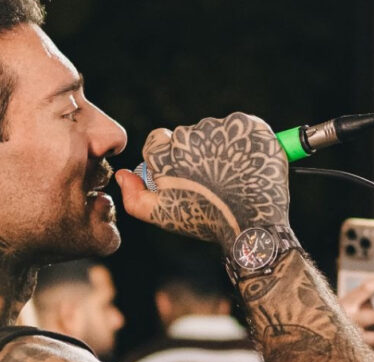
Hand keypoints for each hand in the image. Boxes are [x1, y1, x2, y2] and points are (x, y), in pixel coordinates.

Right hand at [118, 112, 288, 250]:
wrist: (252, 224)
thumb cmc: (205, 221)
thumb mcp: (163, 216)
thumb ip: (134, 197)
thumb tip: (121, 175)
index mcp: (165, 152)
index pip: (158, 139)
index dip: (170, 156)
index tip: (185, 172)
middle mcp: (190, 134)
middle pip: (187, 136)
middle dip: (196, 153)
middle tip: (213, 178)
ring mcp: (220, 127)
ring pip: (215, 131)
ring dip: (221, 147)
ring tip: (233, 174)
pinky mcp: (247, 125)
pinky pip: (241, 127)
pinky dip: (244, 142)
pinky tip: (248, 164)